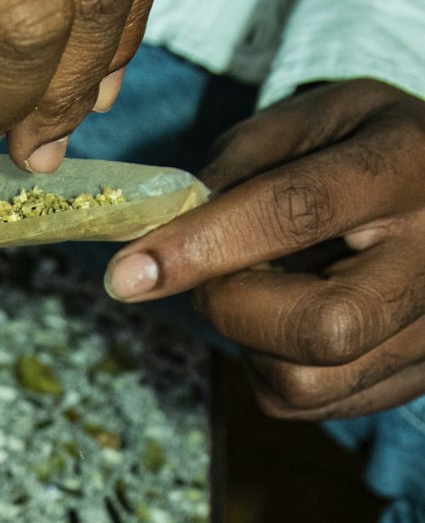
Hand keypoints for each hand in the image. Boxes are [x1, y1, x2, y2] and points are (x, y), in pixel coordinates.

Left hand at [104, 80, 424, 419]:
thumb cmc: (372, 145)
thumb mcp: (319, 118)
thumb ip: (242, 163)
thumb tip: (164, 230)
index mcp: (404, 166)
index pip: (295, 212)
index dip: (200, 246)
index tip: (127, 273)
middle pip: (321, 326)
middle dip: (234, 306)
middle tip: (215, 273)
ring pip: (310, 383)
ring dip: (250, 344)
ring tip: (261, 291)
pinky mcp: (420, 376)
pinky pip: (316, 404)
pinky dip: (274, 369)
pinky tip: (288, 319)